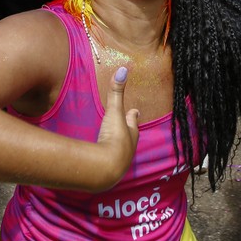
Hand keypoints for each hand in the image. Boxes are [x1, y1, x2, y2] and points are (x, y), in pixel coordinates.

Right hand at [91, 67, 139, 191]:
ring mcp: (119, 161)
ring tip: (116, 143)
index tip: (135, 111)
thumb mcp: (114, 112)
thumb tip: (123, 69)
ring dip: (119, 146)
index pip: (133, 121)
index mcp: (131, 132)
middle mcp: (128, 147)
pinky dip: (108, 158)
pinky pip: (110, 161)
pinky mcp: (109, 171)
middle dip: (129, 131)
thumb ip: (116, 92)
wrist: (106, 166)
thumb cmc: (114, 137)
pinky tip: (104, 160)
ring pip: (121, 150)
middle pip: (129, 136)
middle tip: (128, 126)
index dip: (133, 115)